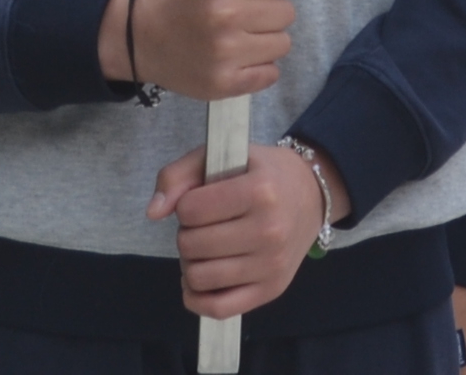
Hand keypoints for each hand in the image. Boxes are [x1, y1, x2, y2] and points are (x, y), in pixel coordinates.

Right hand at [99, 0, 307, 100]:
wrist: (137, 36)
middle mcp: (222, 14)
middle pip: (286, 12)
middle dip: (267, 9)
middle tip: (238, 11)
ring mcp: (223, 53)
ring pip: (282, 44)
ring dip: (264, 39)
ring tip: (235, 34)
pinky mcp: (224, 84)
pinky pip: (271, 74)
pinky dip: (257, 67)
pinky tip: (234, 56)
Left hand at [148, 144, 337, 318]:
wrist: (312, 194)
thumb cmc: (261, 172)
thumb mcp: (222, 157)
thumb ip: (179, 175)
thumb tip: (153, 213)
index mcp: (259, 191)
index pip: (190, 210)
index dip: (186, 204)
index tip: (202, 200)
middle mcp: (269, 230)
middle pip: (191, 245)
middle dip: (188, 233)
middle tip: (206, 224)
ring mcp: (271, 265)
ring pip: (199, 277)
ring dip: (191, 263)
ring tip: (206, 248)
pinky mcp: (271, 290)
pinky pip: (218, 309)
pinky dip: (196, 298)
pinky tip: (199, 280)